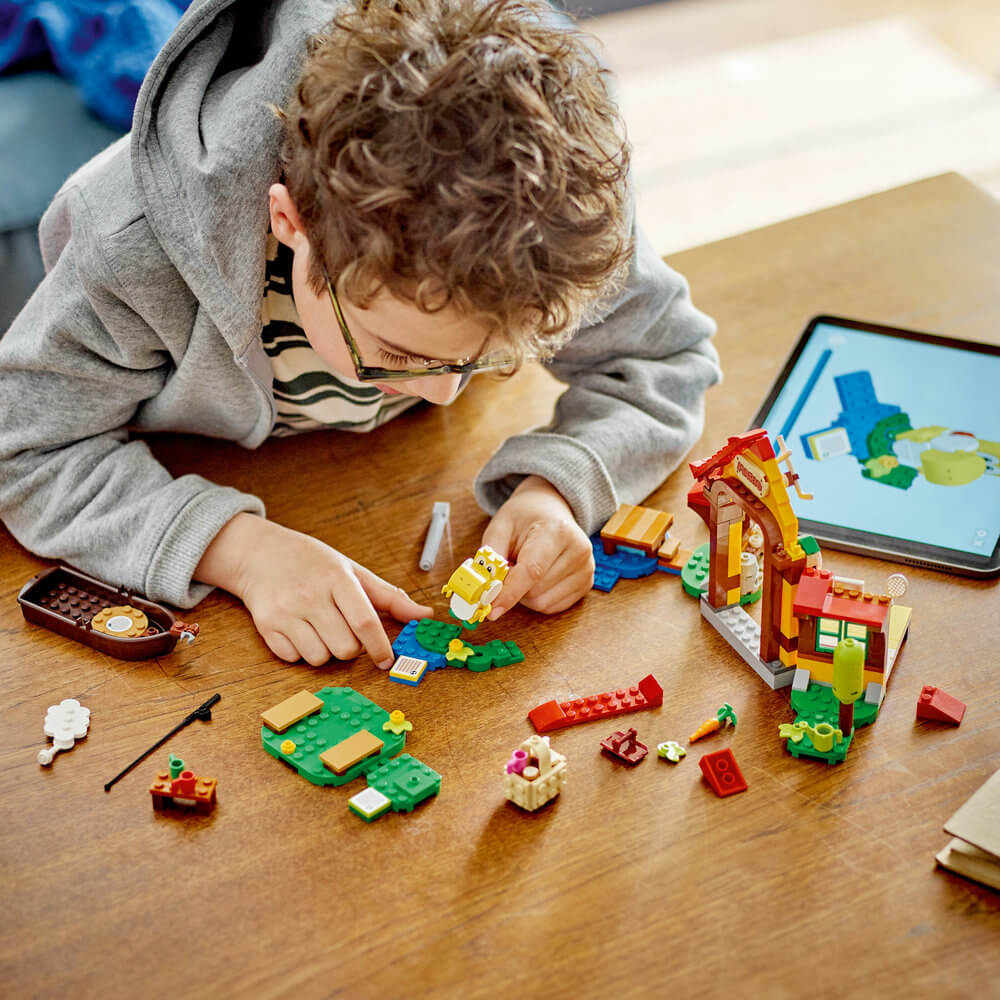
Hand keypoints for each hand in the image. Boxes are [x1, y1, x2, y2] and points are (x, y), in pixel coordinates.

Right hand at [195, 513, 430, 666]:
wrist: (259, 553)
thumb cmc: (312, 562)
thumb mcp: (352, 570)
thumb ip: (389, 596)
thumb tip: (424, 615)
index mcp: (337, 578)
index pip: (364, 621)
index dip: (380, 646)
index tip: (387, 660)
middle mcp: (310, 595)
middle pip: (345, 647)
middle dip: (352, 648)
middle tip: (346, 631)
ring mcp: (286, 612)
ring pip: (320, 657)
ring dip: (327, 651)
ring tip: (320, 627)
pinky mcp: (266, 627)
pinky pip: (294, 658)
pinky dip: (302, 652)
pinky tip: (300, 630)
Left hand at [482, 476, 593, 618]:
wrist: (550, 510)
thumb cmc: (524, 518)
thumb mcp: (500, 526)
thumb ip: (490, 558)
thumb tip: (485, 591)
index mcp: (557, 531)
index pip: (532, 571)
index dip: (509, 593)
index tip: (490, 610)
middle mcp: (578, 550)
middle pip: (535, 591)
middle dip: (513, 587)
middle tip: (508, 567)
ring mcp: (586, 569)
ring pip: (542, 603)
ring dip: (524, 594)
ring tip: (525, 568)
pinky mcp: (587, 584)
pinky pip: (552, 607)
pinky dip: (537, 599)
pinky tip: (537, 578)